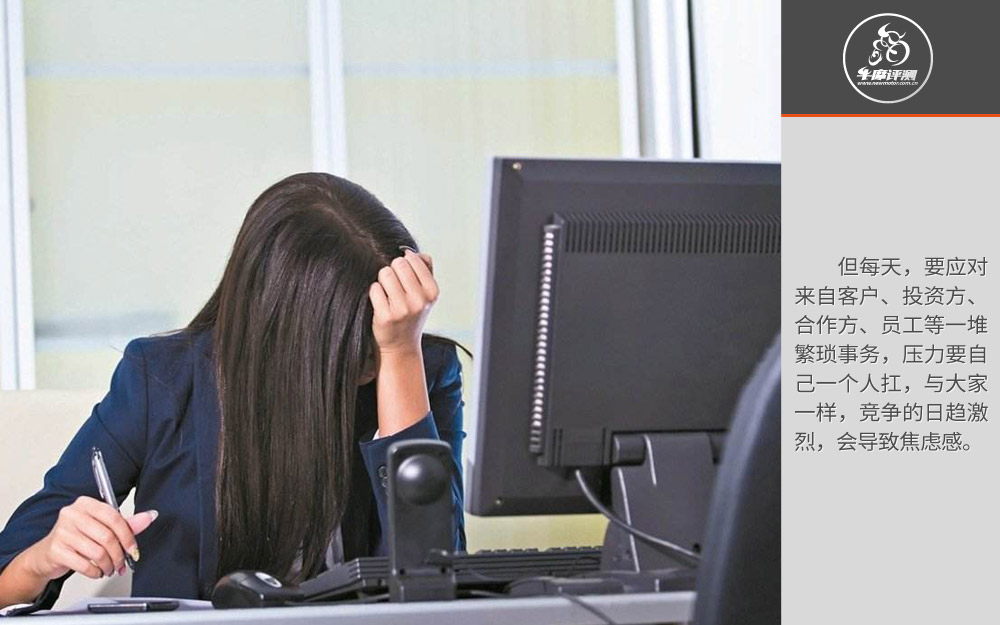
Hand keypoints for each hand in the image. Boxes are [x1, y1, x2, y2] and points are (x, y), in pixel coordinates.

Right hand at [22, 497, 156, 579]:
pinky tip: (97, 571)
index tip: (133, 550)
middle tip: (122, 564)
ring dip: (108, 565)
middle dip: (119, 555)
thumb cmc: (76, 538)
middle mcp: (72, 514)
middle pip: (107, 536)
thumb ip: (126, 524)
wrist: (46, 555)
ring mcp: (62, 532)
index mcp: (85, 503)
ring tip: (110, 568)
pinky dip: (95, 572)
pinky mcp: (56, 550)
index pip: (114, 517)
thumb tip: (149, 516)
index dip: (128, 536)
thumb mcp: (101, 527)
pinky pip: (84, 565)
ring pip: (97, 552)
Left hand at [369, 250, 437, 355]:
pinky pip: (374, 288)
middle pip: (398, 264)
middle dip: (393, 270)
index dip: (404, 263)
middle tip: (394, 285)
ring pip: (385, 273)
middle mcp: (420, 300)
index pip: (412, 259)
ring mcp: (403, 309)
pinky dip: (375, 293)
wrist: (402, 345)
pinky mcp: (386, 316)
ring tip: (387, 294)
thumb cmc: (412, 313)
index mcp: (432, 291)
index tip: (404, 276)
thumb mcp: (425, 293)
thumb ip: (424, 268)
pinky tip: (381, 303)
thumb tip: (410, 251)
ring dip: (383, 281)